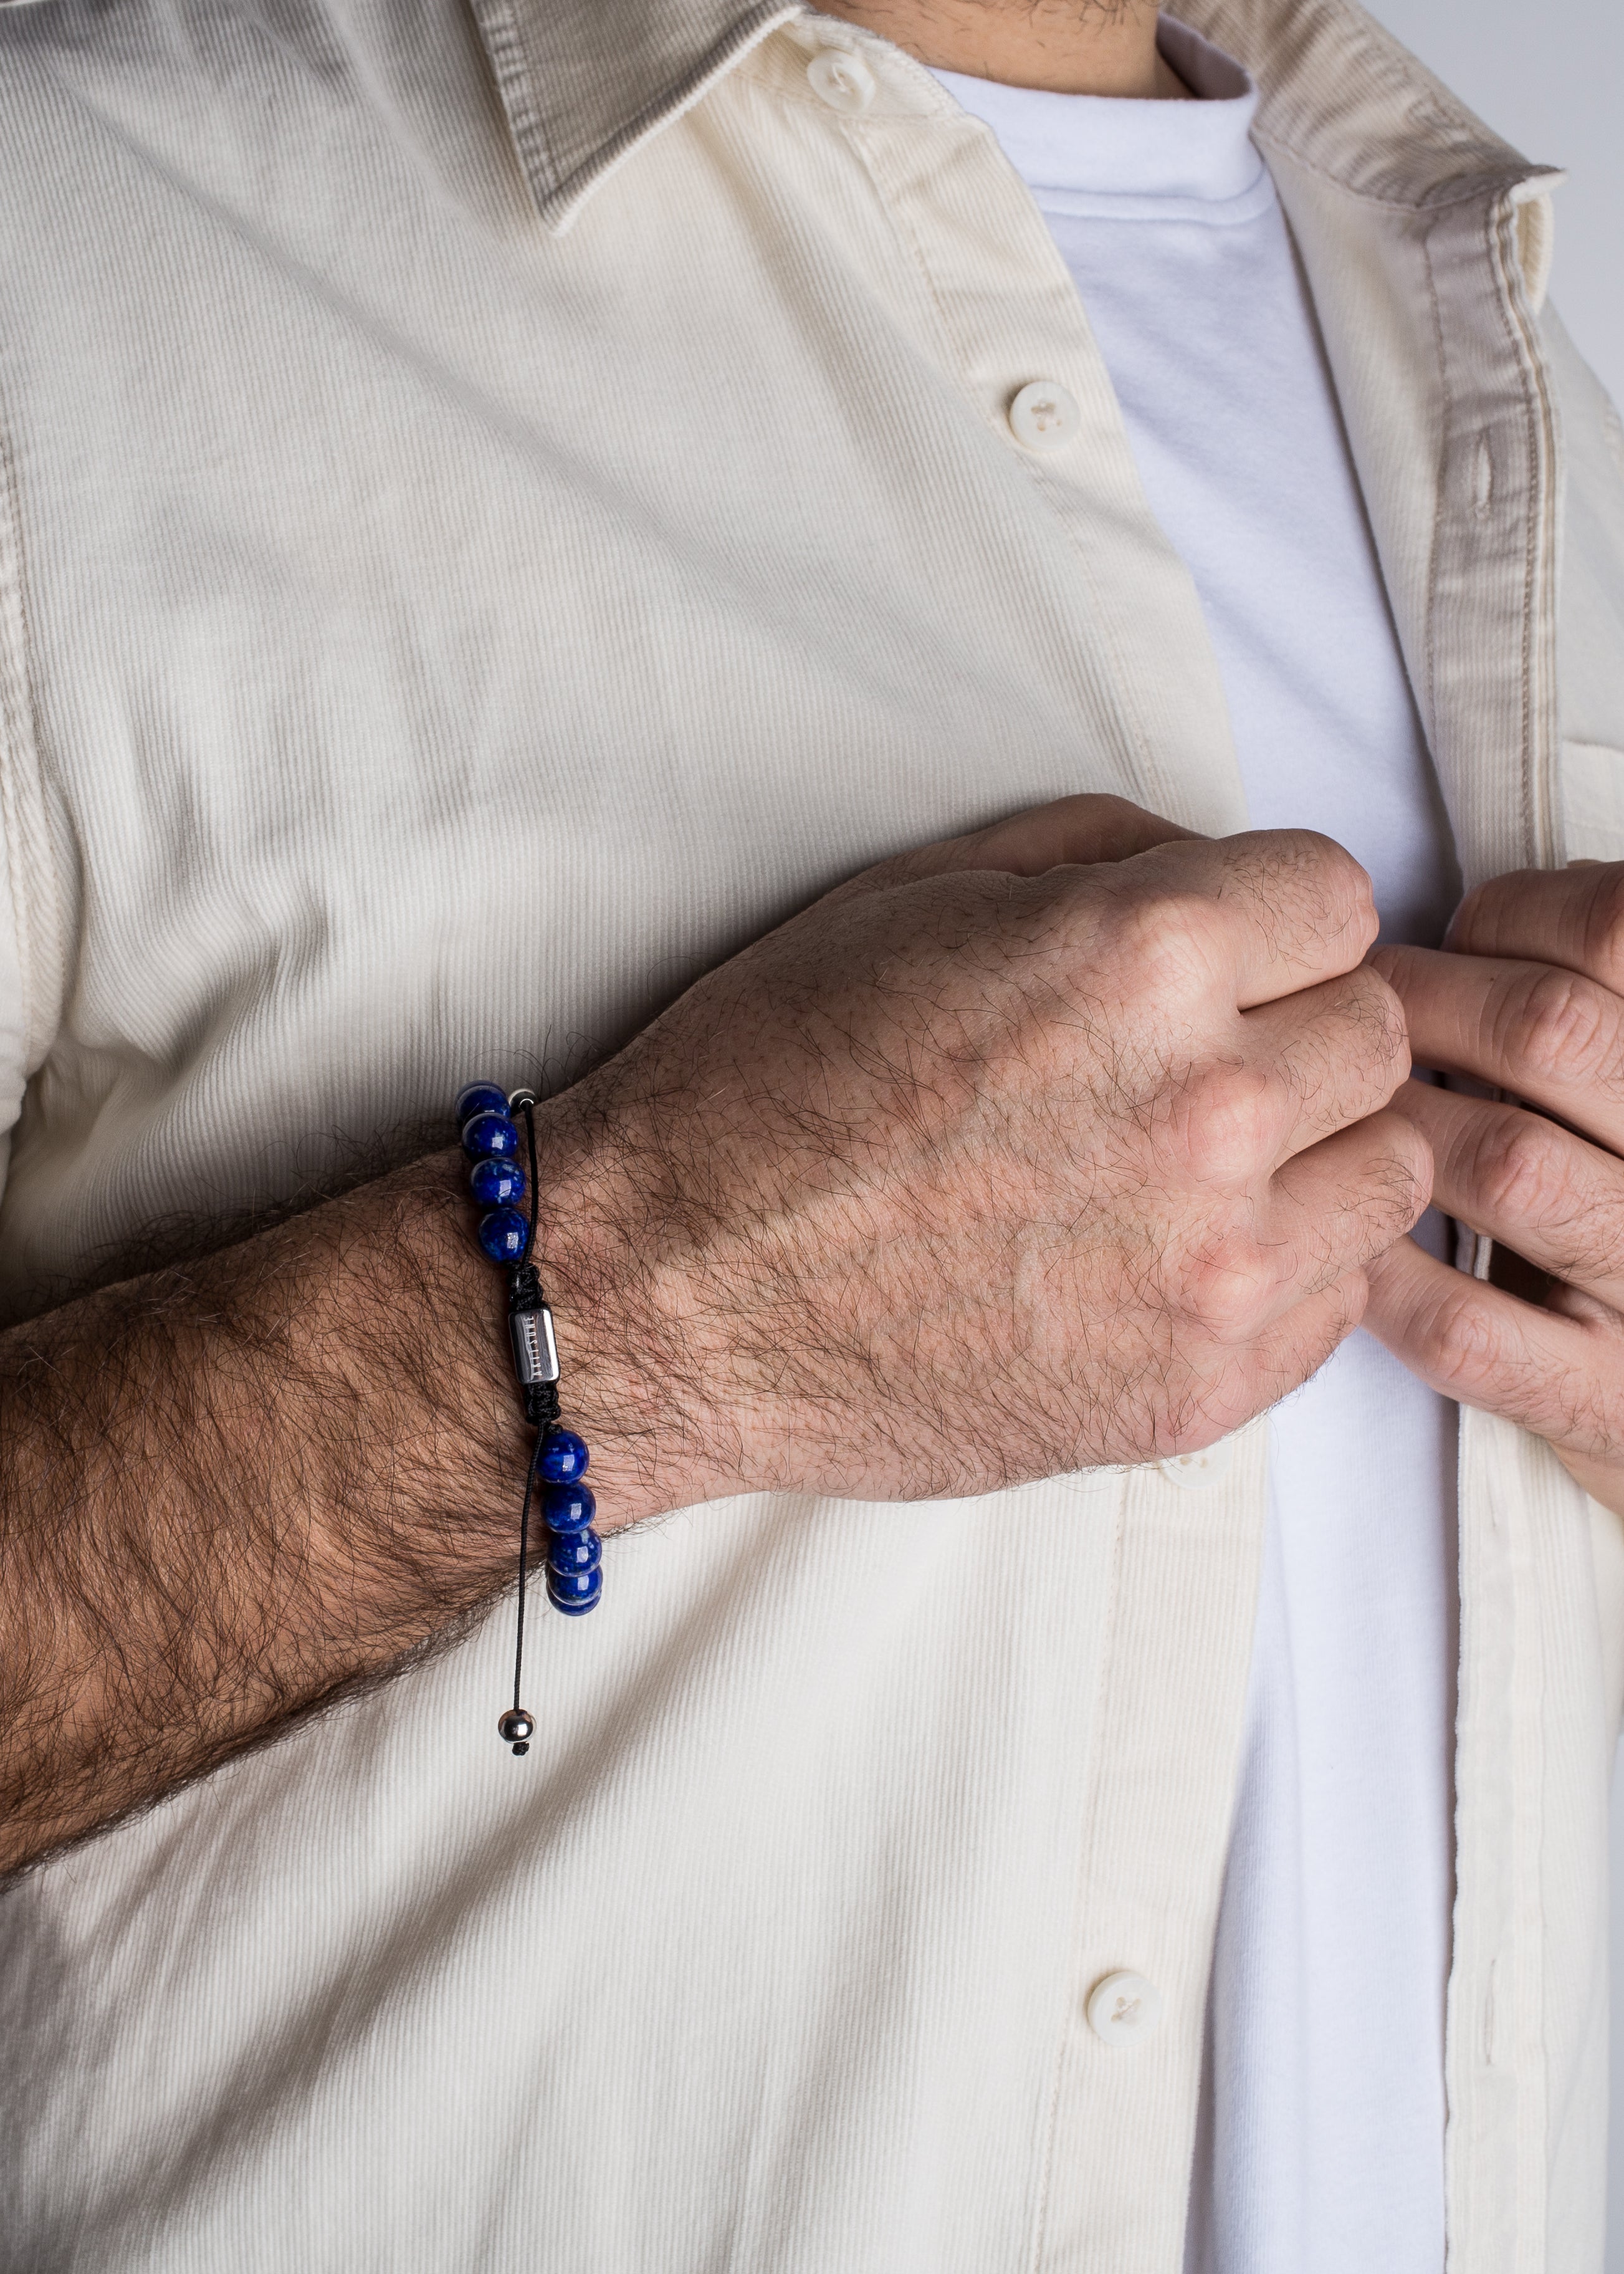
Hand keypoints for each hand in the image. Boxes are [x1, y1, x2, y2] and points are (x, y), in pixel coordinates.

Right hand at [0, 790, 1423, 1872]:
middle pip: (1380, 1035)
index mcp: (1140, 956)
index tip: (1222, 958)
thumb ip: (1105, 853)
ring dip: (1314, 1155)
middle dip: (1298, 1029)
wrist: (663, 1294)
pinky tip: (1167, 1258)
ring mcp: (1213, 1265)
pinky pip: (1336, 1304)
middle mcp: (1206, 1108)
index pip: (1340, 902)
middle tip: (1189, 1064)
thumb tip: (1219, 871)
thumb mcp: (914, 895)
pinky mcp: (1197, 1388)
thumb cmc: (765, 1084)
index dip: (1272, 921)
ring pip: (1391, 1174)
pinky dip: (1281, 1273)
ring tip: (1193, 1166)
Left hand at [1367, 864, 1623, 1516]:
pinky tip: (1352, 1245)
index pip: (1616, 931)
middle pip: (1551, 1032)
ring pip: (1507, 1166)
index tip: (1460, 935)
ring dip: (1397, 1126)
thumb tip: (1474, 923)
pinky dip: (1387, 1274)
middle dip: (1424, 1005)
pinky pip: (1466, 1328)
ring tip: (1351, 1114)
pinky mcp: (1607, 1404)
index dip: (1516, 916)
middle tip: (1361, 1012)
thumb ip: (1597, 995)